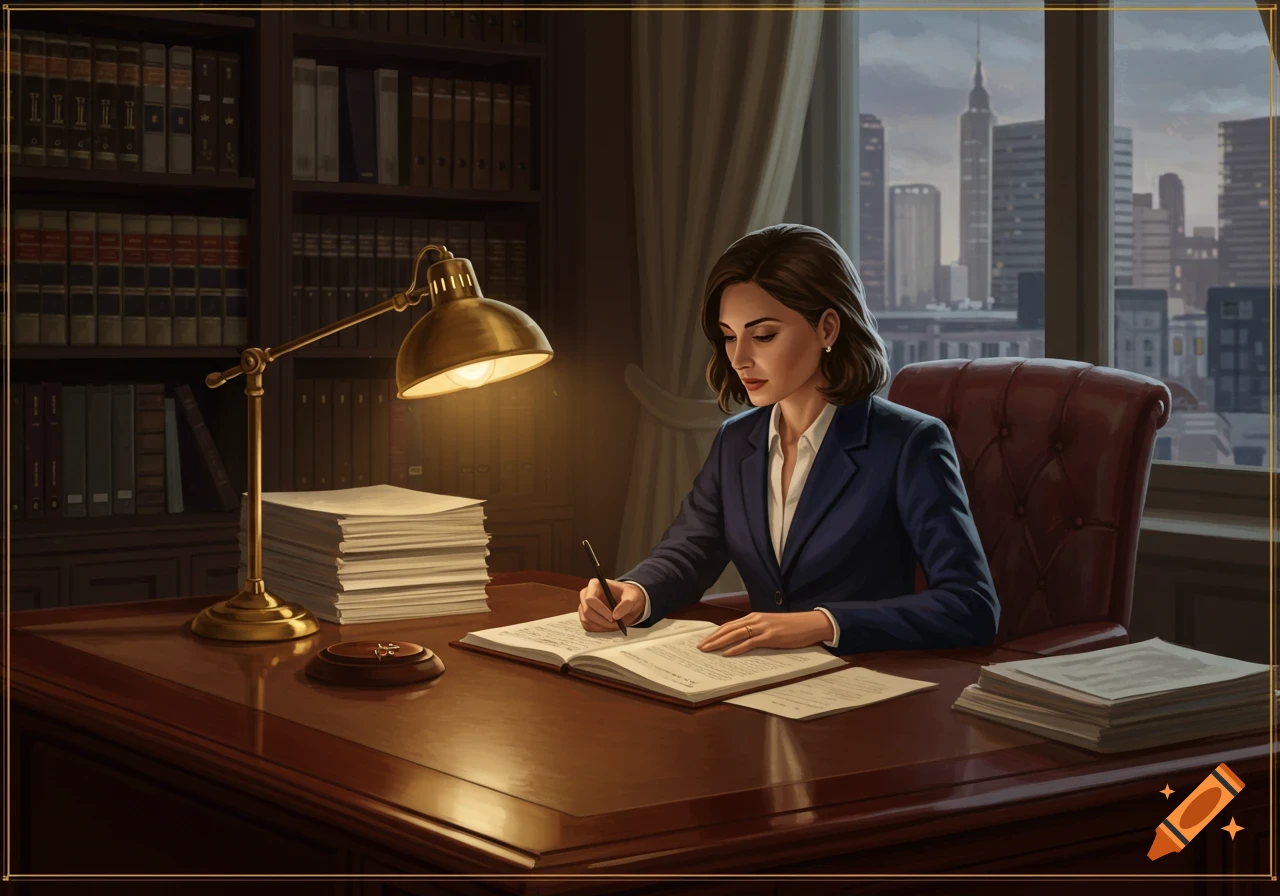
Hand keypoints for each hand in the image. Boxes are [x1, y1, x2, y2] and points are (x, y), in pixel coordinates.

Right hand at [577, 578, 645, 630]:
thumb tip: (615, 616)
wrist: (628, 603)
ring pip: (586, 620)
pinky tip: (609, 627)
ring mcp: (584, 606)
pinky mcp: (585, 616)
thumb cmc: (629, 596)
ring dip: (601, 626)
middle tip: (616, 624)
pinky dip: (598, 630)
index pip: (590, 599)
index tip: (613, 617)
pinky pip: (587, 626)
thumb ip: (626, 604)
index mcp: (595, 584)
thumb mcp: (633, 597)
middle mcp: (586, 594)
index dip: (600, 610)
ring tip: (615, 625)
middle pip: (587, 611)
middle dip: (602, 621)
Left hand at [696, 611, 834, 655]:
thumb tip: (743, 639)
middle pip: (728, 629)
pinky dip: (736, 648)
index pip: (730, 625)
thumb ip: (757, 629)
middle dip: (712, 638)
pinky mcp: (770, 637)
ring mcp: (762, 627)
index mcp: (754, 616)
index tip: (705, 640)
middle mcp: (755, 620)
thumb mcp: (770, 625)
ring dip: (719, 643)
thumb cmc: (791, 626)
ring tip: (708, 650)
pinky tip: (727, 653)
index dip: (715, 633)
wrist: (810, 623)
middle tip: (700, 647)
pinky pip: (749, 643)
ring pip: (735, 634)